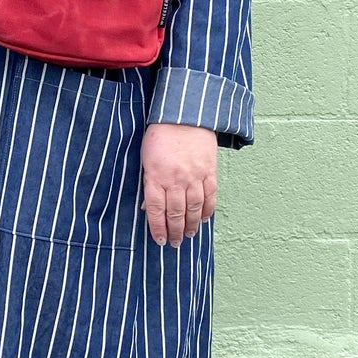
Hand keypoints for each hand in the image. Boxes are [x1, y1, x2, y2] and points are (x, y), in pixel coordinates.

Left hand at [140, 122, 217, 246]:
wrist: (184, 115)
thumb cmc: (160, 135)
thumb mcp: (146, 159)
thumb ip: (149, 183)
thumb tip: (149, 208)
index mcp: (156, 176)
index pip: (157, 210)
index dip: (158, 228)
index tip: (159, 240)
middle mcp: (176, 179)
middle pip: (176, 213)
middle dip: (175, 231)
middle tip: (175, 243)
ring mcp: (195, 176)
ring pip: (194, 208)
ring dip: (192, 225)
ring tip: (189, 235)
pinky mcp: (209, 170)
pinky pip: (210, 195)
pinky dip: (208, 209)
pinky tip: (204, 218)